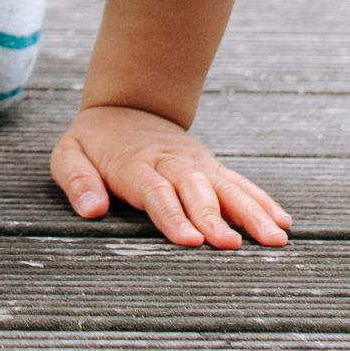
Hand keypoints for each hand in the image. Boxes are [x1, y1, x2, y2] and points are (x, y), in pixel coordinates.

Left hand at [51, 104, 291, 247]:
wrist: (125, 105)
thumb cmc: (94, 141)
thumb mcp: (68, 154)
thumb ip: (77, 181)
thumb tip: (92, 209)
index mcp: (134, 164)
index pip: (155, 191)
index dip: (172, 216)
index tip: (190, 240)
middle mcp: (170, 162)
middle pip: (194, 190)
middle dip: (213, 217)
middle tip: (231, 245)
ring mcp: (195, 164)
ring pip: (225, 187)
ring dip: (250, 212)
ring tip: (273, 238)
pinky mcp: (211, 167)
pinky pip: (239, 183)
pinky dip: (261, 200)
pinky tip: (282, 221)